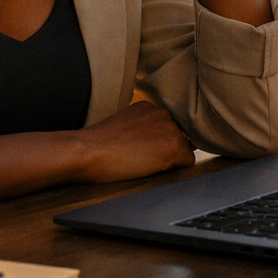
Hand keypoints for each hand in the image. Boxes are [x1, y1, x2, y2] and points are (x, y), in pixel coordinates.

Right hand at [72, 101, 195, 183]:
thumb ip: (139, 128)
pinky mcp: (174, 147)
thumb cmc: (97, 144)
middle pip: (178, 136)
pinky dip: (176, 169)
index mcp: (149, 107)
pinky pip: (188, 161)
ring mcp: (171, 129)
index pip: (166, 126)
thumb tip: (148, 141)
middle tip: (143, 157)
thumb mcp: (122, 126)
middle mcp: (163, 113)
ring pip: (184, 148)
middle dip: (167, 148)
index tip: (144, 149)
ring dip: (171, 158)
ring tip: (145, 163)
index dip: (158, 141)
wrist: (89, 151)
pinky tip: (154, 169)